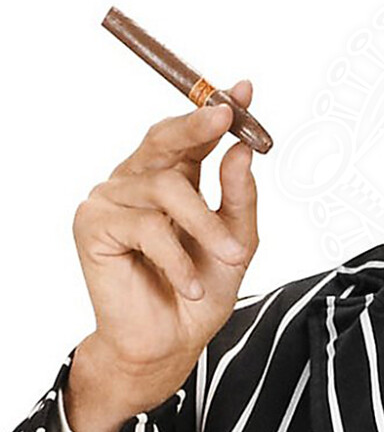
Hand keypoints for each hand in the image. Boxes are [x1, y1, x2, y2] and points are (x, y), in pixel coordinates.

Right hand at [66, 81, 258, 431]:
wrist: (171, 342)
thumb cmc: (202, 288)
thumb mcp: (237, 238)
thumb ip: (239, 195)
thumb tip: (241, 150)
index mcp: (173, 176)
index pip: (191, 134)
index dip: (215, 110)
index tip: (244, 89)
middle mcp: (138, 180)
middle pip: (165, 138)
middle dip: (198, 125)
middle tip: (226, 116)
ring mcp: (112, 199)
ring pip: (167, 188)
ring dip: (205, 226)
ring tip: (231, 258)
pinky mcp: (92, 226)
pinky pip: (146, 226)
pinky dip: (176, 258)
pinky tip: (188, 284)